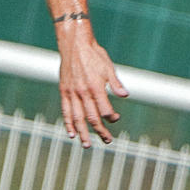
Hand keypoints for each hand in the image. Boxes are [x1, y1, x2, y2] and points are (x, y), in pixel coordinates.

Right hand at [57, 29, 128, 147]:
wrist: (74, 44)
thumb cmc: (94, 55)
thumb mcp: (109, 67)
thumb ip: (116, 83)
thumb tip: (125, 95)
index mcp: (96, 87)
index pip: (105, 110)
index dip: (111, 118)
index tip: (116, 119)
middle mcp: (83, 92)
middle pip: (92, 117)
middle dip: (100, 131)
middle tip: (107, 141)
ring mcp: (72, 93)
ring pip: (77, 118)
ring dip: (83, 133)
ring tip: (87, 144)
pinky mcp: (64, 91)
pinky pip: (65, 110)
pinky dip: (68, 123)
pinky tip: (71, 133)